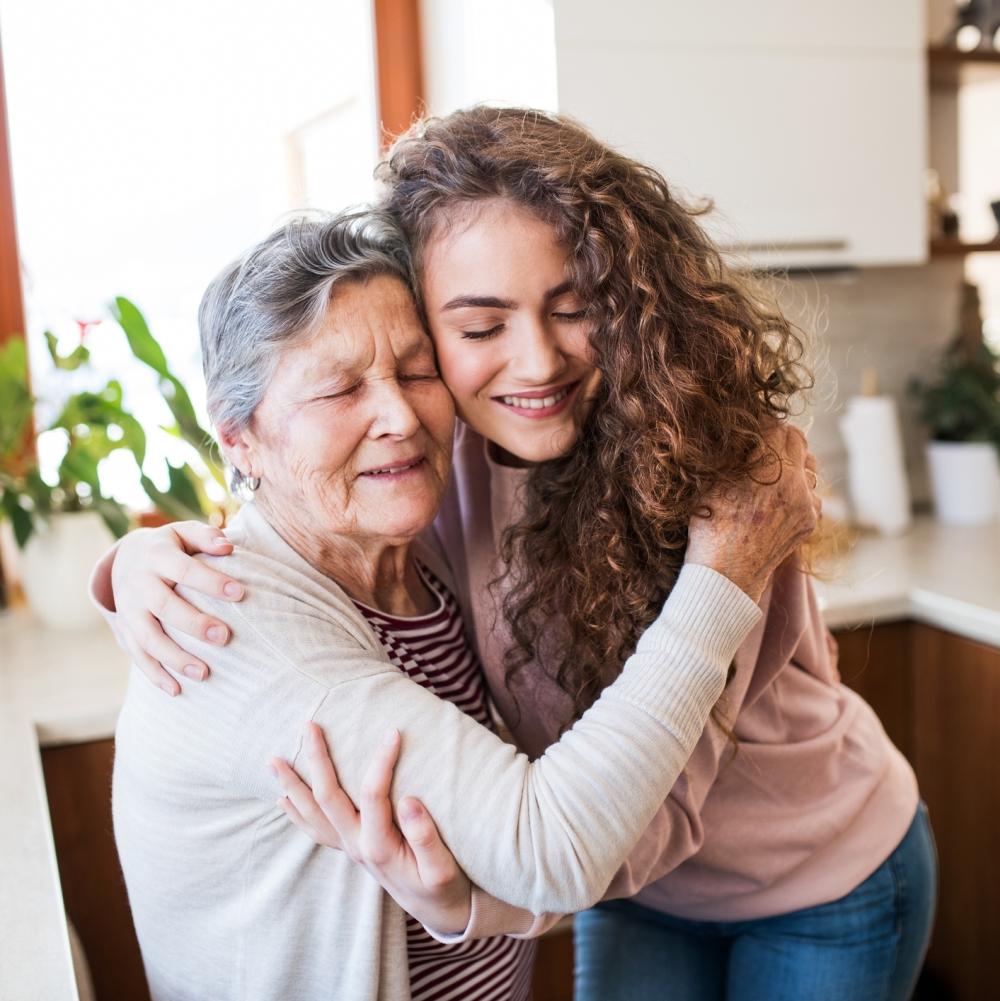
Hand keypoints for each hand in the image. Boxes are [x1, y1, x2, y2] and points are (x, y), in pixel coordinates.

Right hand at [109, 521, 244, 694]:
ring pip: (147, 637)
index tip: (240, 594)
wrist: (126, 558)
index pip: (184, 569)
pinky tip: (177, 690)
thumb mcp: (183, 532)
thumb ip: (205, 537)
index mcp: (156, 556)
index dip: (210, 581)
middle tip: (225, 637)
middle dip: (194, 624)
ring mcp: (128, 609)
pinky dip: (155, 674)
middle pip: (164, 606)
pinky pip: (137, 655)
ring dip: (174, 657)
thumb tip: (228, 547)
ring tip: (205, 673)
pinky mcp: (124, 630)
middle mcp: (138, 584)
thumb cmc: (171, 547)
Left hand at [271, 722, 471, 936]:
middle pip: (327, 797)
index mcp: (379, 846)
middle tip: (309, 725)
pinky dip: (297, 812)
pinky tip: (284, 799)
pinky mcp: (351, 848)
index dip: (381, 762)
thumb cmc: (444, 886)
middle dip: (316, 759)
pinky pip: (315, 829)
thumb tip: (408, 800)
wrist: (437, 910)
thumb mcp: (443, 868)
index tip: (393, 732)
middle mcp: (356, 845)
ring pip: (312, 814)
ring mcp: (349, 847)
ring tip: (273, 760)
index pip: (373, 795)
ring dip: (292, 786)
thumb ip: (425, 837)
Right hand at [685, 422, 820, 602]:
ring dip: (794, 465)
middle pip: (799, 442)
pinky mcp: (809, 522)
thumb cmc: (710, 526)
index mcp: (769, 466)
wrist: (725, 573)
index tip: (754, 431)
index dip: (764, 426)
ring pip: (810, 468)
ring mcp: (806, 503)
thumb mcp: (714, 482)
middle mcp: (794, 481)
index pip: (778, 427)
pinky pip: (812, 494)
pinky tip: (779, 500)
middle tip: (765, 446)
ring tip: (773, 474)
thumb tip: (747, 436)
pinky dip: (800, 492)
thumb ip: (737, 455)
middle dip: (782, 440)